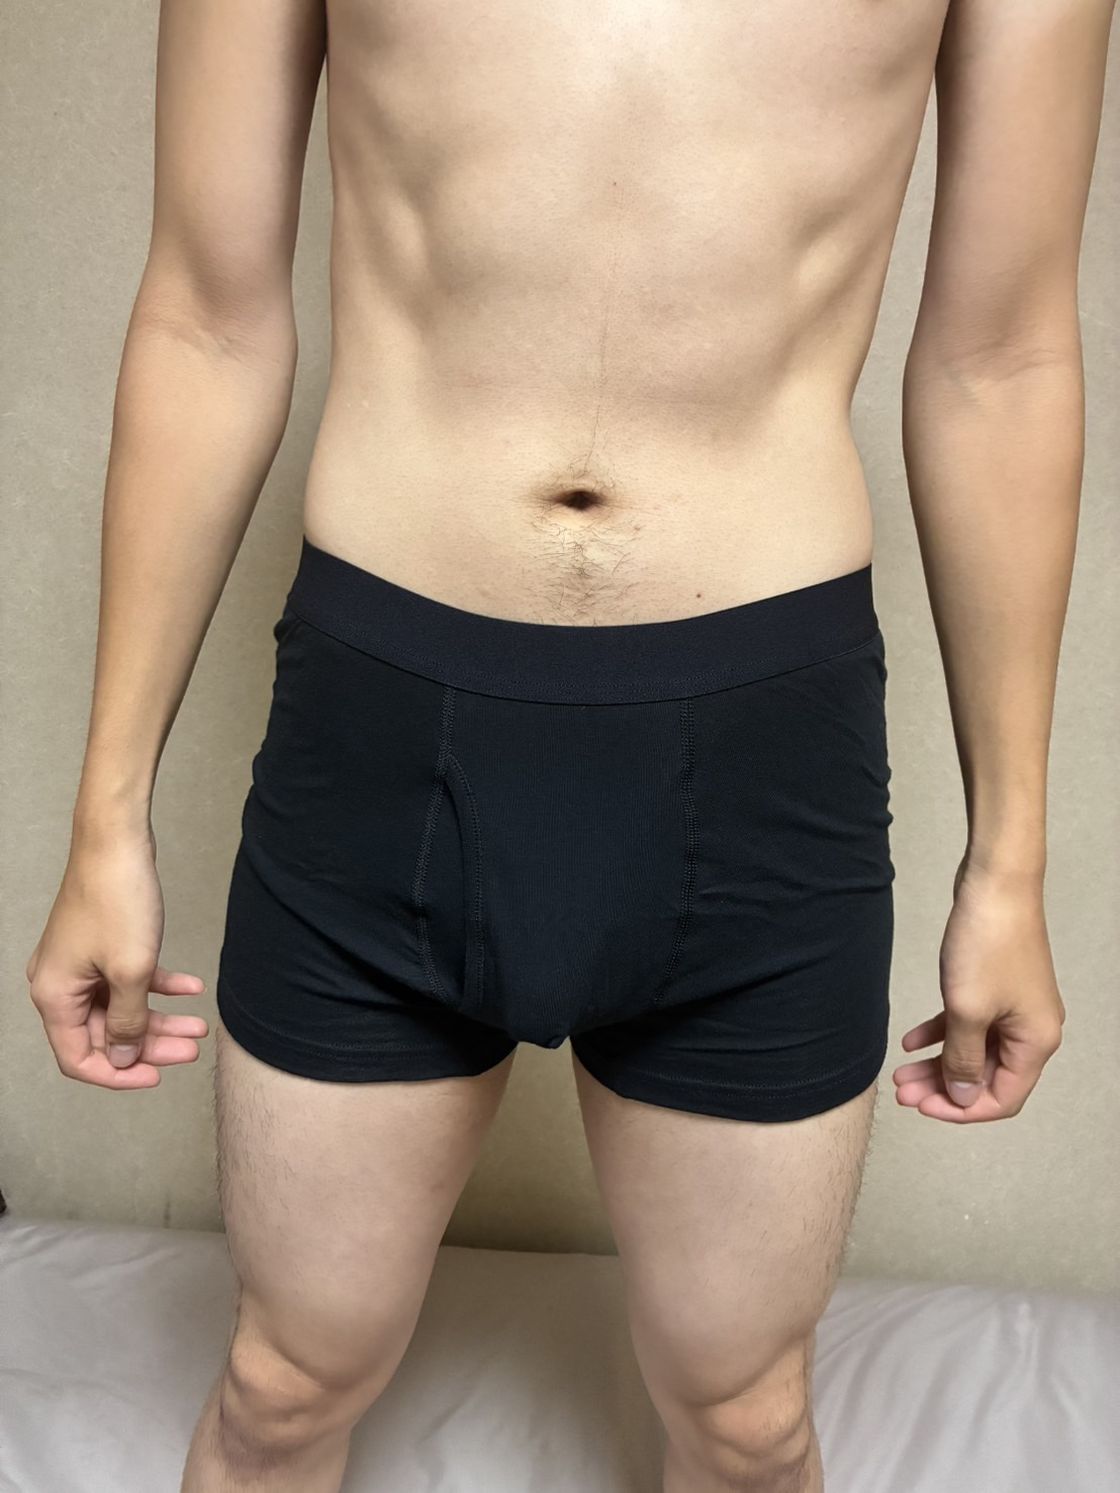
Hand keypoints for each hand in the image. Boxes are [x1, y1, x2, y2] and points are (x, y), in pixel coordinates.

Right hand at [25, 825, 208, 1088]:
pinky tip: (191, 988)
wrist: (117, 842)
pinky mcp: (101, 944)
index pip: (78, 1058)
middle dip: (151, 1044)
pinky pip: (128, 977)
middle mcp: (60, 983)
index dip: (118, 1074)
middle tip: (193, 1048)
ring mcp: (81, 963)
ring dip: (161, 1018)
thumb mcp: (129, 971)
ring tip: (201, 1025)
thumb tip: (123, 1058)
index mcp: (54, 995)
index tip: (157, 1076)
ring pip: (121, 1006)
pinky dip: (159, 986)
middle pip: (105, 1033)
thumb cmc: (117, 900)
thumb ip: (127, 1021)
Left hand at [892, 855, 1064, 1122]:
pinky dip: (940, 1033)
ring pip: (972, 1050)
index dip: (962, 1110)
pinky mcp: (995, 986)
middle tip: (901, 1091)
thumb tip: (962, 1097)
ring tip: (899, 1072)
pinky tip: (910, 1040)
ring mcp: (1013, 1007)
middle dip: (942, 1087)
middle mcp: (1031, 1029)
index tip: (922, 1107)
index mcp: (1035, 1042)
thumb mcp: (968, 1010)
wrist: (995, 884)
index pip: (1002, 1098)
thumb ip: (962, 1060)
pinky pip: (968, 1022)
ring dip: (937, 1064)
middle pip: (984, 1076)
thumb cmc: (987, 945)